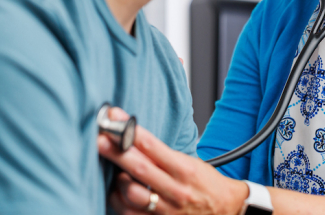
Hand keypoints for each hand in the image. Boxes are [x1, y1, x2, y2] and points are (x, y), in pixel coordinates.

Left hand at [98, 108, 247, 214]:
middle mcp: (175, 190)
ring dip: (117, 180)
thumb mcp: (190, 163)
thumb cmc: (205, 184)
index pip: (153, 145)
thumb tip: (132, 137)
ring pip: (132, 194)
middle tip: (99, 138)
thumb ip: (163, 154)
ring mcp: (166, 210)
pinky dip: (119, 201)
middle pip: (139, 168)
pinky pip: (130, 214)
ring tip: (112, 170)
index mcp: (184, 169)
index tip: (115, 118)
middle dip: (116, 151)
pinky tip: (115, 191)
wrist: (225, 211)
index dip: (131, 131)